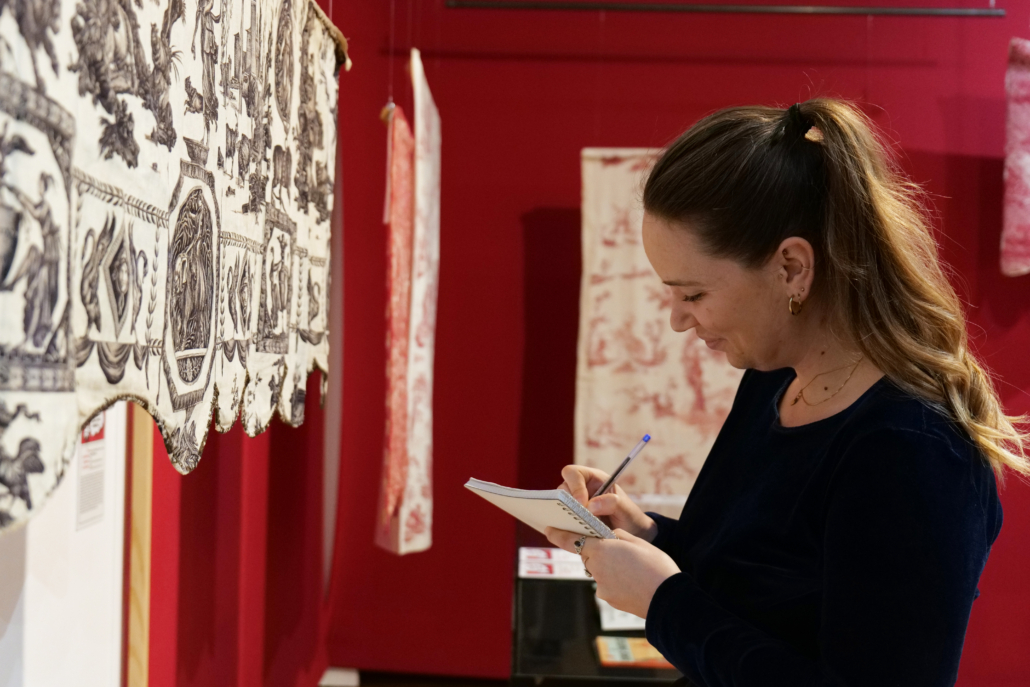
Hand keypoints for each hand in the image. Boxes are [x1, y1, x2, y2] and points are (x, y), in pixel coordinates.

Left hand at [545, 527, 679, 618]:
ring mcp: (601, 587)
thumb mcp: (637, 541)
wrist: (668, 599)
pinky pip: (607, 584)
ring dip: (610, 566)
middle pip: (590, 555)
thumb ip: (616, 536)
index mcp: (600, 550)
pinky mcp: (609, 599)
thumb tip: (608, 539)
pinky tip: (633, 580)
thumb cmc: (655, 566)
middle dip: (599, 550)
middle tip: (621, 550)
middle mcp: (596, 569)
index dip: (559, 534)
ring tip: (634, 567)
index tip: (549, 530)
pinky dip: (616, 580)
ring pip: (599, 570)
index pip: (573, 540)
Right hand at [557, 465, 657, 541]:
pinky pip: (561, 521)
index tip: (582, 503)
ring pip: (559, 506)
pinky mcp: (572, 520)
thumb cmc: (630, 516)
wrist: (632, 534)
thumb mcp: (625, 509)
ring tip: (574, 528)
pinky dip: (563, 527)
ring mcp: (575, 505)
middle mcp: (581, 490)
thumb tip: (590, 506)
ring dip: (564, 516)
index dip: (574, 486)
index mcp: (593, 479)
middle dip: (567, 503)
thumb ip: (611, 503)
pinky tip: (569, 535)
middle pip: (562, 489)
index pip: (574, 473)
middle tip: (577, 518)